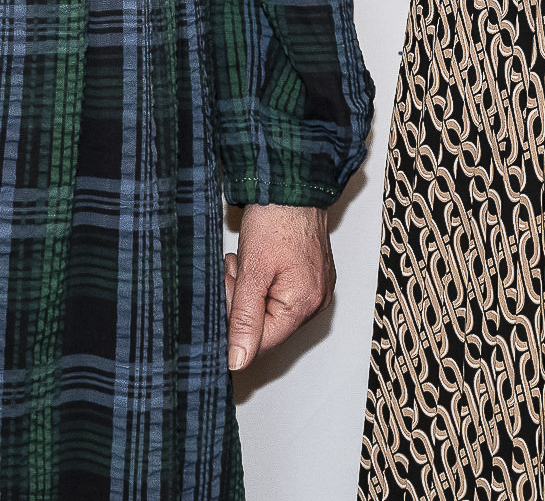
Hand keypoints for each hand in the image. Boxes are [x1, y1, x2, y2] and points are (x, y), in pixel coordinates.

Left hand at [224, 203, 331, 370]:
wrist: (292, 184)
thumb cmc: (276, 218)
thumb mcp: (252, 271)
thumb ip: (244, 319)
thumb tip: (238, 360)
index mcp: (304, 304)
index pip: (262, 342)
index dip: (236, 324)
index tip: (226, 292)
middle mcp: (317, 301)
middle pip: (267, 326)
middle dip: (242, 303)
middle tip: (235, 271)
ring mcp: (317, 289)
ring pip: (271, 310)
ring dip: (251, 291)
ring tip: (245, 263)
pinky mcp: (313, 278)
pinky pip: (282, 295)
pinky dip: (264, 283)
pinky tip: (259, 264)